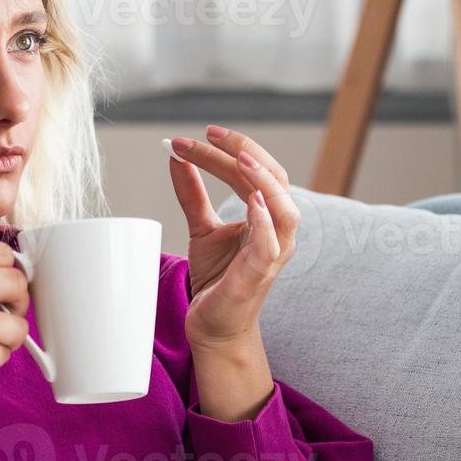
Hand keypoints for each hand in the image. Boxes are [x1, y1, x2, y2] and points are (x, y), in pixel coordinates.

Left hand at [163, 125, 299, 349]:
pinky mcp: (259, 276)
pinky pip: (271, 246)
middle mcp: (277, 231)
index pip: (255, 171)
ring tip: (240, 160)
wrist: (213, 326)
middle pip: (275, 181)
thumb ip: (192, 194)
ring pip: (285, 211)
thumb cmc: (217, 278)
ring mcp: (272, 254)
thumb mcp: (201, 228)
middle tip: (213, 135)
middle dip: (247, 154)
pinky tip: (252, 201)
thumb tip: (175, 156)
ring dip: (265, 183)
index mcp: (266, 215)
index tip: (198, 134)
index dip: (229, 150)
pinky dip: (264, 222)